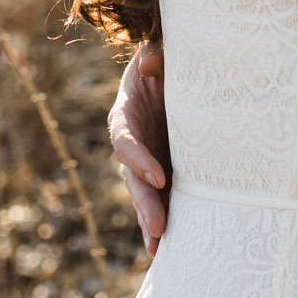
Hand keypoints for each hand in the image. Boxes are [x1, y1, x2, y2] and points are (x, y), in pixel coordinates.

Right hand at [109, 40, 170, 254]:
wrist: (171, 76)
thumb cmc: (165, 62)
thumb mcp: (158, 51)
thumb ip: (155, 54)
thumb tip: (151, 64)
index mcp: (126, 115)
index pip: (126, 140)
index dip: (139, 158)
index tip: (158, 175)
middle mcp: (132, 144)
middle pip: (132, 177)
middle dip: (144, 203)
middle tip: (159, 226)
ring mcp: (145, 161)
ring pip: (143, 195)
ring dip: (150, 220)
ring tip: (159, 246)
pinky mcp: (161, 172)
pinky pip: (158, 199)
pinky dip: (159, 220)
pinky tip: (165, 246)